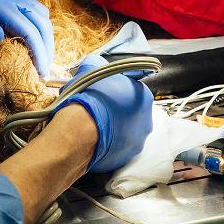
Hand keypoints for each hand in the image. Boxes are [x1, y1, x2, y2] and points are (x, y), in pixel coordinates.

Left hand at [0, 0, 53, 76]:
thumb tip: (0, 38)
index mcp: (4, 8)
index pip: (30, 33)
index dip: (39, 53)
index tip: (41, 71)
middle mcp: (16, 1)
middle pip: (43, 25)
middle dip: (48, 48)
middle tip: (46, 68)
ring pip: (43, 16)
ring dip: (48, 37)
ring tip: (46, 55)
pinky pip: (38, 9)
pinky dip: (43, 25)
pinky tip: (39, 36)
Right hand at [51, 55, 153, 172]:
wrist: (77, 131)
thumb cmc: (87, 99)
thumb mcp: (90, 69)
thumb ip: (98, 64)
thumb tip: (94, 63)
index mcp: (144, 97)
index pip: (131, 90)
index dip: (114, 91)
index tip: (102, 94)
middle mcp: (146, 121)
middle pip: (130, 113)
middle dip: (115, 111)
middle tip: (97, 109)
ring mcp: (136, 143)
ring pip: (123, 133)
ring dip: (111, 129)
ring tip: (92, 126)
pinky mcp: (123, 160)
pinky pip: (115, 149)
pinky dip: (105, 145)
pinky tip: (91, 139)